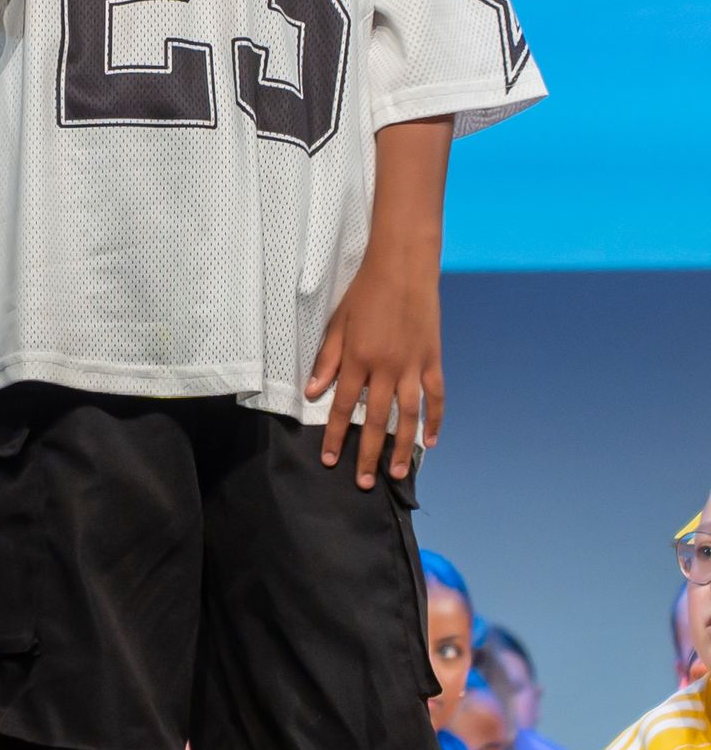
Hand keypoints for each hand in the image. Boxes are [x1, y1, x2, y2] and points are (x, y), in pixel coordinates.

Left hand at [307, 245, 443, 487]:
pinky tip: (432, 440)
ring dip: (403, 447)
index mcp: (358, 359)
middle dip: (367, 454)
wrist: (403, 267)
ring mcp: (412, 364)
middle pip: (375, 420)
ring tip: (398, 473)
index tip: (330, 460)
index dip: (336, 436)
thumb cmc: (365, 293)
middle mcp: (385, 367)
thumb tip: (313, 392)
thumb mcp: (337, 324)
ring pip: (408, 415)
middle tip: (363, 482)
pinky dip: (436, 419)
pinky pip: (436, 395)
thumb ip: (327, 360)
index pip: (344, 407)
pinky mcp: (432, 358)